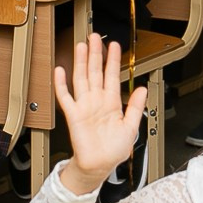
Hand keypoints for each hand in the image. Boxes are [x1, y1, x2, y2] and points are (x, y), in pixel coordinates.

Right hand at [52, 34, 148, 193]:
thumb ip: (135, 107)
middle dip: (96, 54)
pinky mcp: (73, 115)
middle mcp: (97, 101)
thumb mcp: (131, 127)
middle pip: (96, 72)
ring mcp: (84, 106)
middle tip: (95, 37)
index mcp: (112, 103)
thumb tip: (142, 89)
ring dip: (81, 62)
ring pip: (82, 78)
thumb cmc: (114, 150)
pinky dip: (61, 84)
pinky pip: (65, 97)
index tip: (115, 46)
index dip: (113, 60)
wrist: (99, 165)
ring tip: (81, 46)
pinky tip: (60, 71)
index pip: (112, 76)